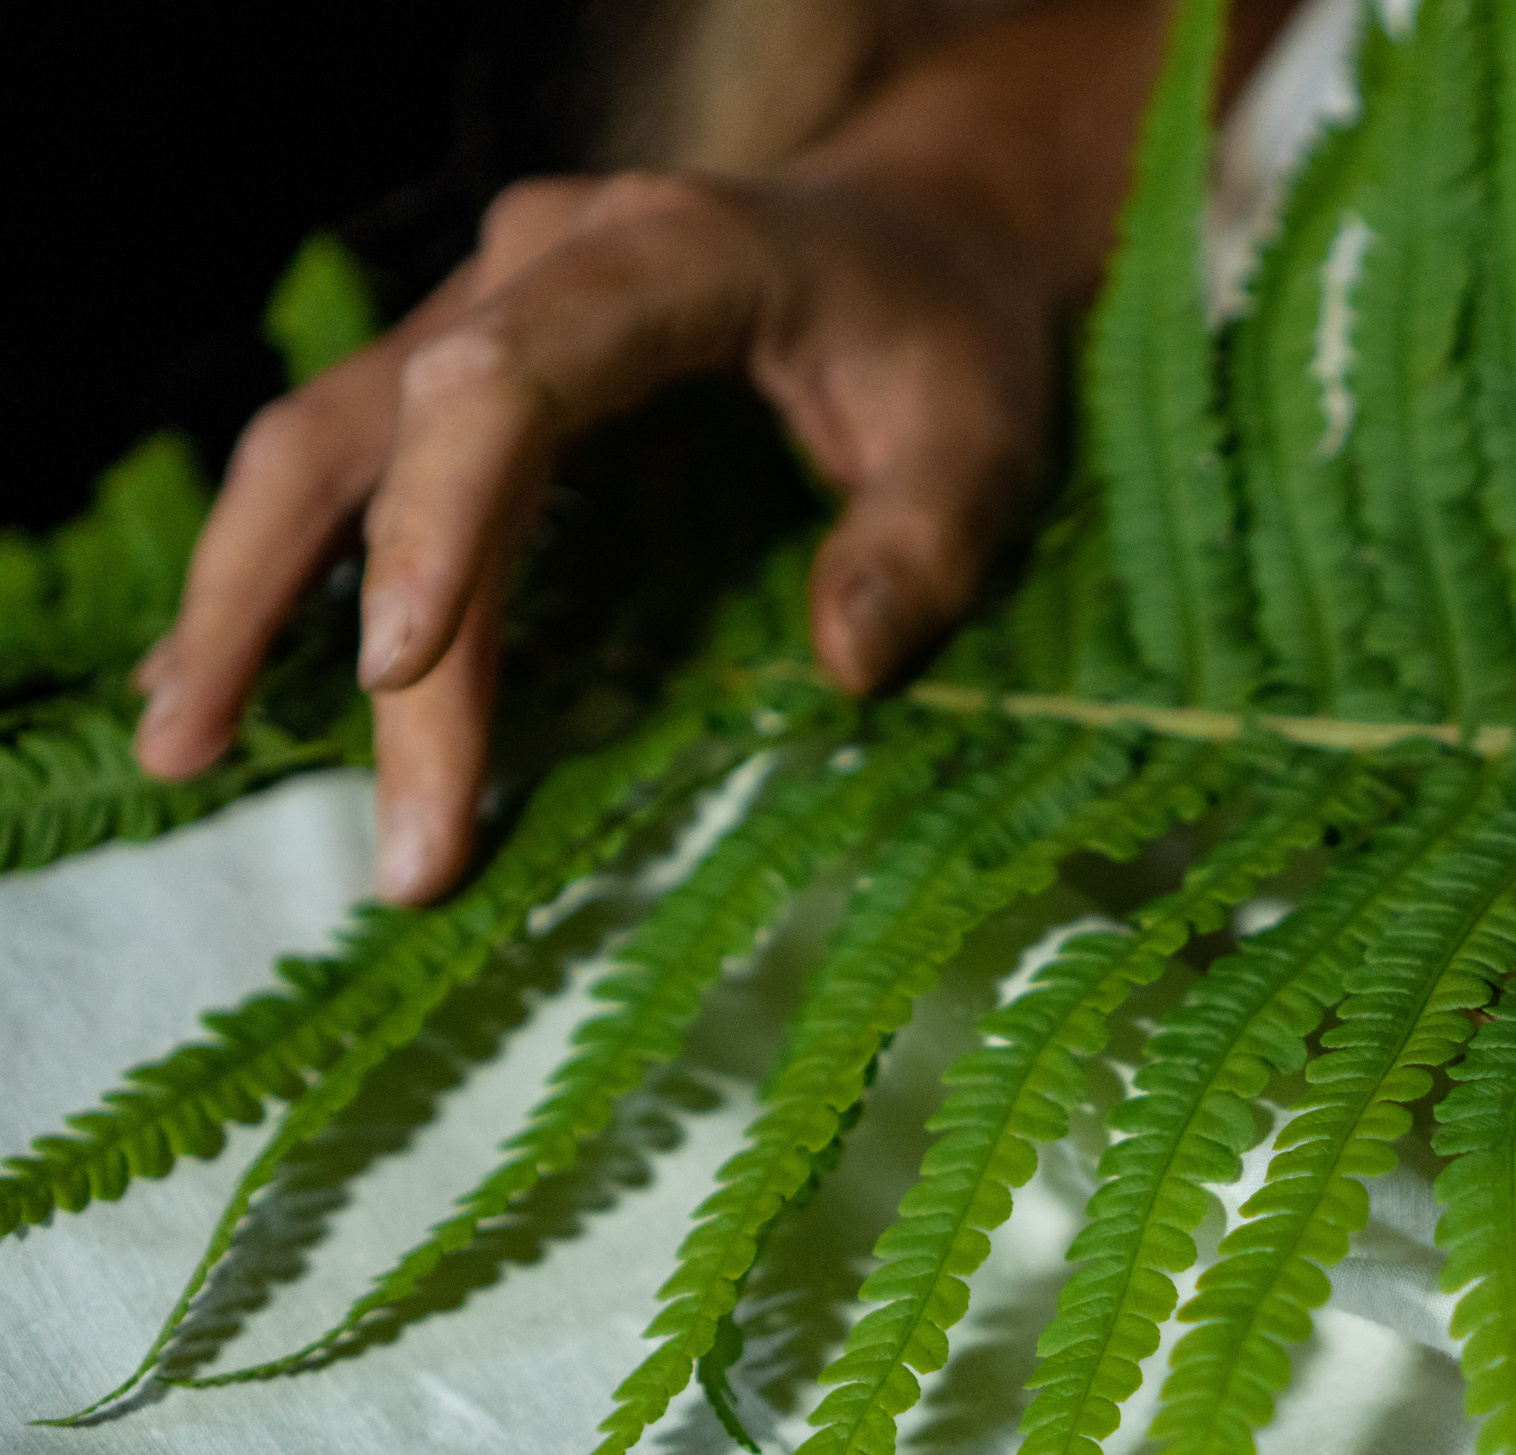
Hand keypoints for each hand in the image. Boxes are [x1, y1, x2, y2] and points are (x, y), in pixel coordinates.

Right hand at [130, 0, 1260, 904]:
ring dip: (249, 590)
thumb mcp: (985, 441)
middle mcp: (549, 260)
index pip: (513, 378)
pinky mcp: (476, 354)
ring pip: (330, 438)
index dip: (440, 519)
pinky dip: (286, 562)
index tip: (396, 668)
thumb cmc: (951, 339)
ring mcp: (495, 300)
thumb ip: (926, 546)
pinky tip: (225, 672)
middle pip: (388, 430)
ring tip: (185, 746)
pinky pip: (352, 454)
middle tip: (345, 816)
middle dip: (336, 621)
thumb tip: (846, 666)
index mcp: (670, 258)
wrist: (919, 233)